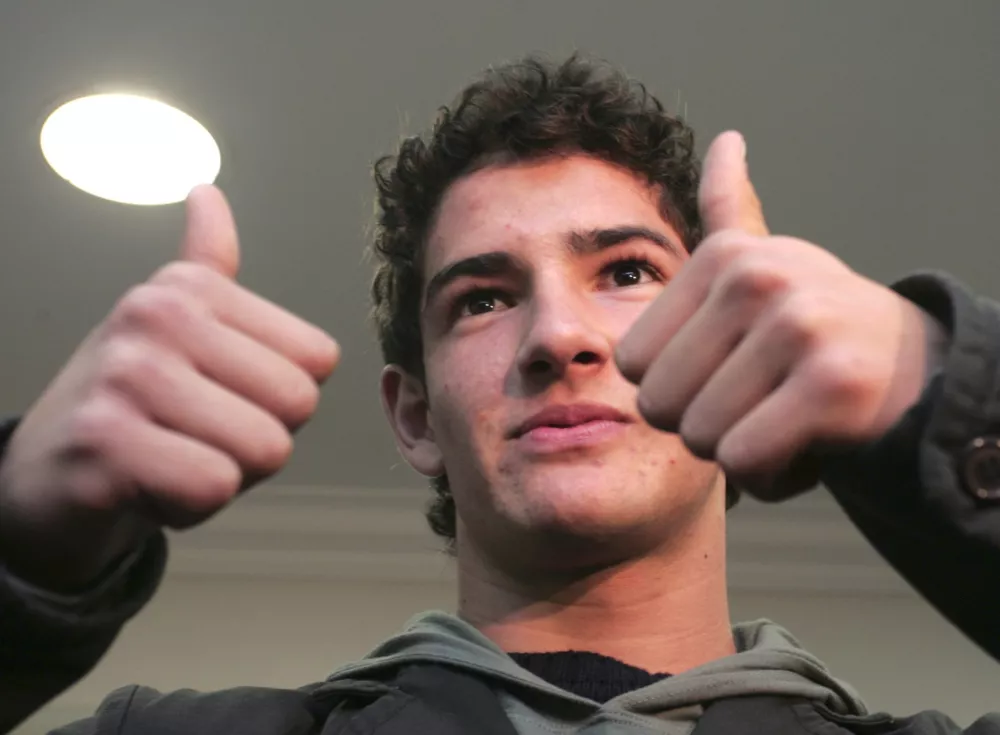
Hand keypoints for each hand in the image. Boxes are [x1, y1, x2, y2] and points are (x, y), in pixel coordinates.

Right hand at [0, 186, 339, 590]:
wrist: (43, 477)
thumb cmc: (129, 404)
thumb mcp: (173, 327)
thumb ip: (207, 264)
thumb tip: (208, 193)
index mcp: (190, 289)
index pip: (317, 360)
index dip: (279, 400)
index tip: (218, 399)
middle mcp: (157, 317)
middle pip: (297, 405)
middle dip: (257, 441)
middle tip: (194, 435)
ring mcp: (127, 376)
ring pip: (263, 449)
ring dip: (225, 475)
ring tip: (170, 457)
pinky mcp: (105, 443)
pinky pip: (213, 486)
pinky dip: (189, 506)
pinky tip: (148, 487)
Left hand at [615, 132, 947, 500]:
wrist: (920, 372)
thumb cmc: (821, 327)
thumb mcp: (769, 261)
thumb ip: (734, 209)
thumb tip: (727, 141)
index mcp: (721, 255)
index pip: (632, 362)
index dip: (674, 388)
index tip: (731, 370)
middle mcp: (756, 278)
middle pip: (659, 404)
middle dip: (703, 424)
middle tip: (761, 400)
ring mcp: (796, 325)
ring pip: (702, 437)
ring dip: (741, 451)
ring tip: (787, 417)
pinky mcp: (831, 383)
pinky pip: (747, 463)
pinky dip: (774, 475)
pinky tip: (809, 445)